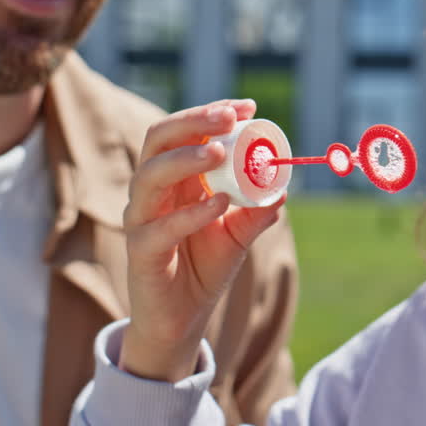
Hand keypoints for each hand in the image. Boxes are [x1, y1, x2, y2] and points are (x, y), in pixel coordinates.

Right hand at [119, 99, 286, 381]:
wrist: (184, 318)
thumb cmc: (206, 267)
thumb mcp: (240, 233)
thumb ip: (258, 209)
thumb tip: (284, 185)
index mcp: (176, 178)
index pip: (185, 131)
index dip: (212, 114)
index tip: (247, 107)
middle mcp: (153, 192)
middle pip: (159, 140)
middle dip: (193, 122)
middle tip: (229, 118)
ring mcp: (141, 219)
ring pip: (150, 176)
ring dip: (186, 159)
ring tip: (220, 152)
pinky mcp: (141, 251)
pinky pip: (160, 227)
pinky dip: (191, 212)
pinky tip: (219, 203)